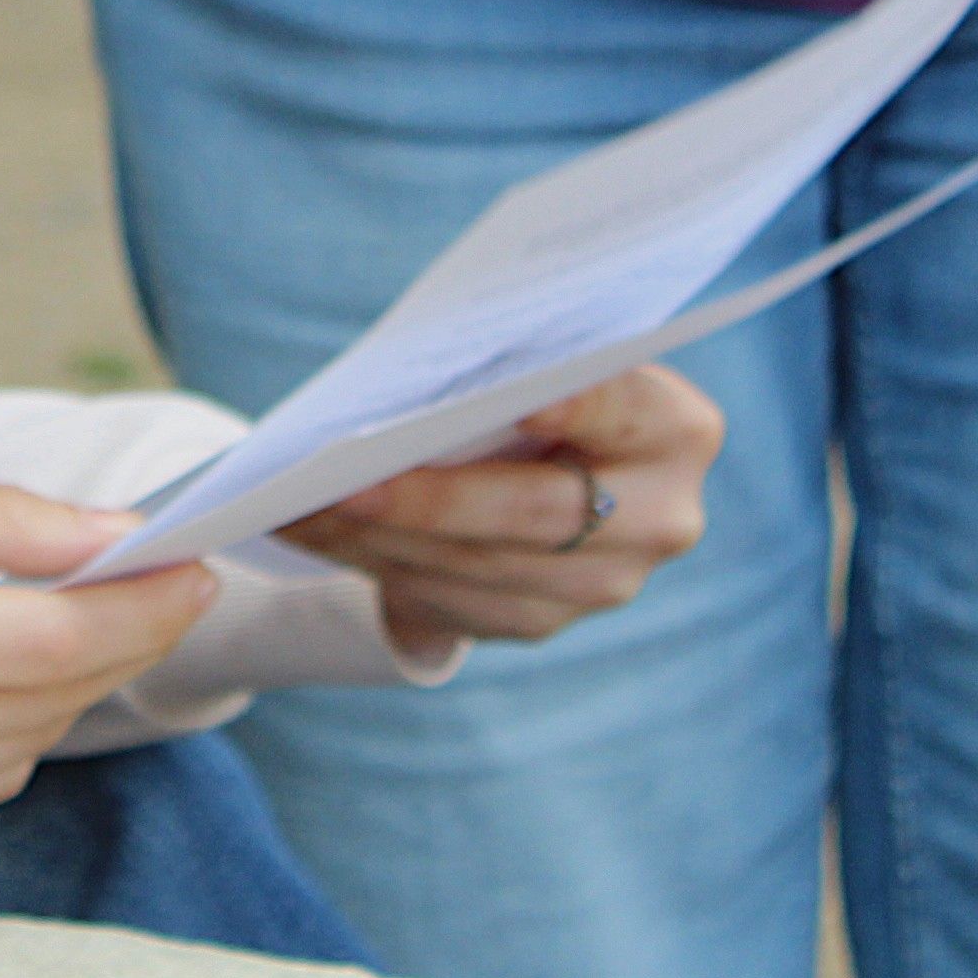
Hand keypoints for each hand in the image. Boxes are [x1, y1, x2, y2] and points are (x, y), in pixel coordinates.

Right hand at [0, 474, 216, 854]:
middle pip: (52, 699)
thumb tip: (117, 537)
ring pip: (22, 745)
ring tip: (60, 612)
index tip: (199, 561)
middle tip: (150, 570)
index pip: (54, 645)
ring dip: (62, 682)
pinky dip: (2, 725)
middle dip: (118, 634)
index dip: (145, 607)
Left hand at [275, 367, 721, 664]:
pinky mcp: (545, 622)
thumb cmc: (537, 378)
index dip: (576, 407)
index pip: (622, 410)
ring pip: (478, 567)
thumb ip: (515, 361)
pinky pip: (453, 604)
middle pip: (533, 511)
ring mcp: (608, 584)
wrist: (557, 462)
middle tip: (342, 479)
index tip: (523, 401)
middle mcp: (661, 517)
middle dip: (429, 498)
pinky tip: (320, 534)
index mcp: (676, 429)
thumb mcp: (544, 355)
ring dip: (379, 537)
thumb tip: (415, 382)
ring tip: (300, 505)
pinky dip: (378, 565)